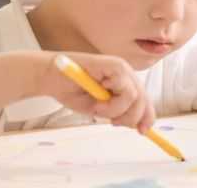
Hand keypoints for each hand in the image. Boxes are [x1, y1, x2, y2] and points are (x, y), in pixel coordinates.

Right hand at [38, 52, 155, 132]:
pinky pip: (126, 90)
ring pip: (134, 97)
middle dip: (130, 118)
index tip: (142, 132)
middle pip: (143, 100)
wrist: (50, 77)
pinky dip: (112, 100)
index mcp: (124, 84)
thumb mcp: (99, 108)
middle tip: (112, 122)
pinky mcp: (114, 65)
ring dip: (116, 109)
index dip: (147, 118)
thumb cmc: (71, 91)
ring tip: (97, 107)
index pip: (145, 101)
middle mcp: (126, 74)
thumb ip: (118, 113)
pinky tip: (96, 96)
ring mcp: (121, 68)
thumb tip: (138, 126)